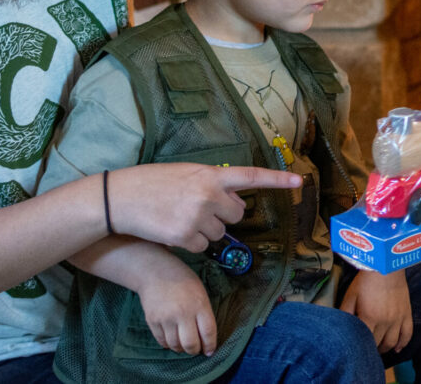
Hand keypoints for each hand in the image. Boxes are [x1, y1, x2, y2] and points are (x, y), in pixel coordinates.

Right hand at [107, 164, 300, 252]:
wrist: (121, 198)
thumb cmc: (152, 183)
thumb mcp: (185, 173)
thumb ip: (211, 183)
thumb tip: (232, 203)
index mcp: (210, 174)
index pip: (250, 176)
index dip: (276, 180)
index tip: (299, 182)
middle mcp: (209, 194)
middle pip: (235, 214)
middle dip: (222, 215)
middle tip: (196, 207)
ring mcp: (199, 216)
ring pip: (219, 233)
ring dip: (203, 230)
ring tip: (178, 216)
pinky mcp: (187, 237)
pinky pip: (202, 247)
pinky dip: (191, 242)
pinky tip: (172, 228)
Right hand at [136, 255, 216, 355]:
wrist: (155, 271)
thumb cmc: (182, 280)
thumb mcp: (200, 291)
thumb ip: (204, 312)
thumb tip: (206, 337)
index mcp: (199, 304)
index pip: (208, 332)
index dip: (210, 345)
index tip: (210, 351)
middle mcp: (183, 312)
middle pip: (191, 344)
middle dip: (195, 350)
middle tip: (195, 349)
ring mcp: (166, 317)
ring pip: (175, 345)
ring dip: (181, 348)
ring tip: (182, 344)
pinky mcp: (153, 320)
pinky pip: (162, 341)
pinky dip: (168, 344)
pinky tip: (171, 339)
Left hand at [339, 269, 412, 353]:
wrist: (386, 266)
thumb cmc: (367, 279)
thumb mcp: (351, 294)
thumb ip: (345, 312)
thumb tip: (340, 326)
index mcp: (370, 317)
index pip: (365, 341)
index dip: (361, 348)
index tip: (357, 350)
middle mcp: (385, 321)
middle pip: (378, 344)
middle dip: (372, 349)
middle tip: (366, 351)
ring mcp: (398, 319)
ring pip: (393, 342)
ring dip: (385, 349)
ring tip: (379, 350)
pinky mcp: (407, 314)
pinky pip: (407, 334)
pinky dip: (403, 344)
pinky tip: (398, 349)